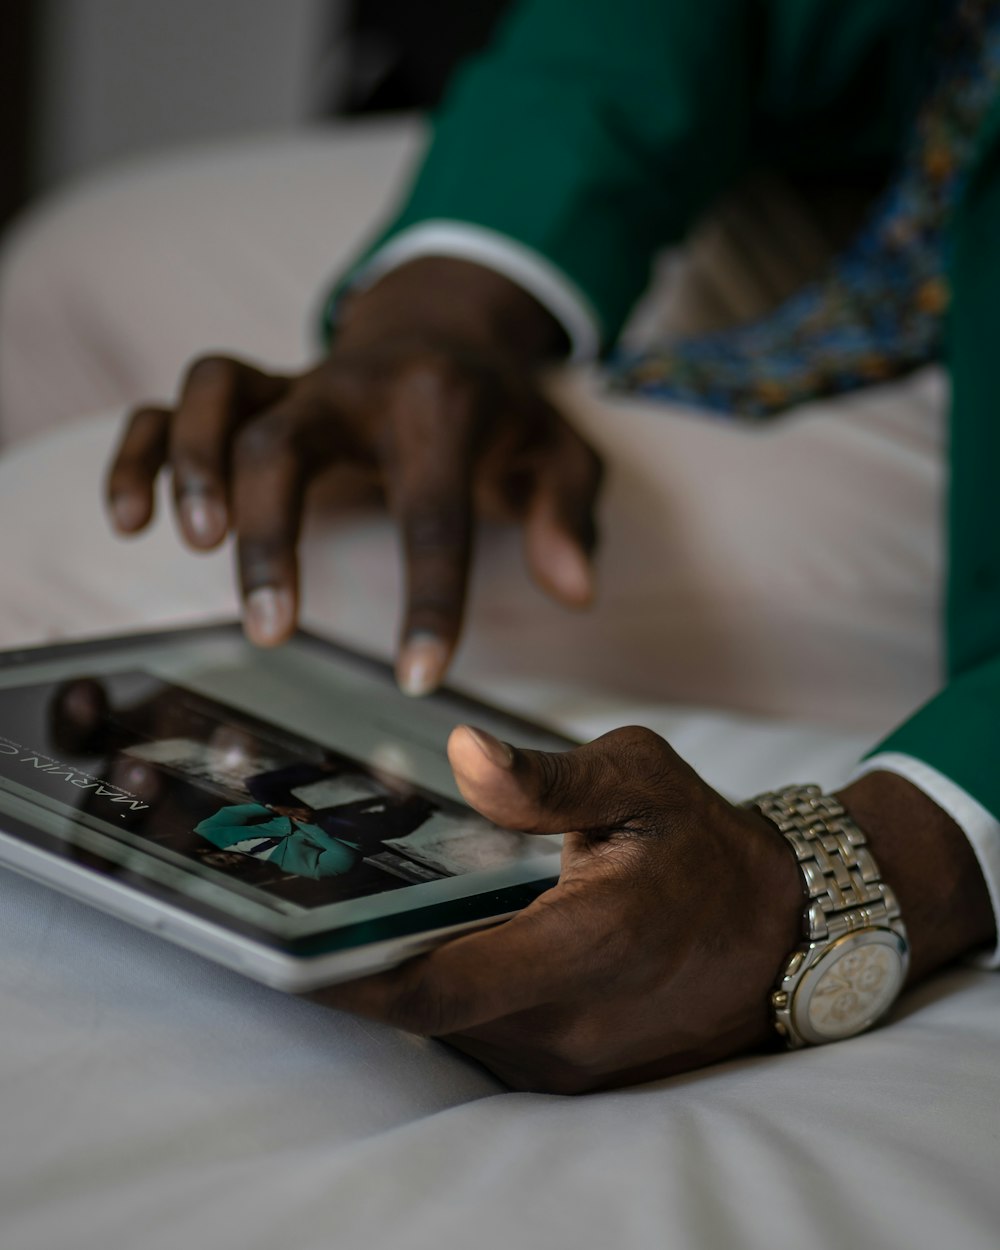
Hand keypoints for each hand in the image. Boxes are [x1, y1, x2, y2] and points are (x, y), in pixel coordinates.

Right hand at [105, 259, 602, 694]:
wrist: (447, 326)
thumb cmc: (503, 411)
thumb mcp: (563, 454)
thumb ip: (569, 516)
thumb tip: (573, 592)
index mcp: (440, 408)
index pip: (432, 513)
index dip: (427, 599)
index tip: (417, 677)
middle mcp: (354, 386)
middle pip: (285, 445)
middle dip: (270, 538)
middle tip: (272, 632)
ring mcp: (295, 381)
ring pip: (215, 397)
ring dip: (190, 468)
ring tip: (195, 546)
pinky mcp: (254, 388)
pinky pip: (171, 402)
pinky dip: (139, 453)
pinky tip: (128, 520)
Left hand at [319, 724, 802, 1092]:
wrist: (781, 928)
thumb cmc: (702, 842)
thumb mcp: (638, 777)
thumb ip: (543, 778)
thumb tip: (457, 754)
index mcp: (590, 943)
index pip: (442, 985)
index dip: (353, 977)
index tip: (283, 948)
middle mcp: (576, 1022)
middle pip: (430, 1013)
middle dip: (361, 966)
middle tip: (299, 911)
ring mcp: (576, 1060)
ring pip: (453, 1032)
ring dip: (404, 983)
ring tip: (355, 920)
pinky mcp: (577, 1074)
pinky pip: (487, 1040)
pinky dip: (450, 999)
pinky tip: (432, 945)